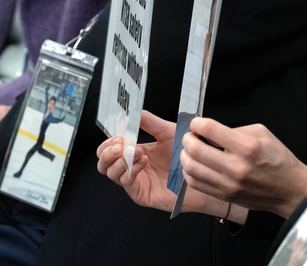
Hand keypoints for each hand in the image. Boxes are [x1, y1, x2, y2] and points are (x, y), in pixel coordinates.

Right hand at [96, 110, 226, 216]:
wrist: (202, 173)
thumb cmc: (187, 155)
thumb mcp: (169, 133)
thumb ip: (151, 123)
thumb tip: (135, 112)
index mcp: (136, 152)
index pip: (109, 148)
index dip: (109, 141)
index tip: (119, 134)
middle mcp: (132, 167)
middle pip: (103, 162)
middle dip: (107, 151)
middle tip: (120, 143)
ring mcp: (135, 181)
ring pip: (110, 173)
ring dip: (119, 159)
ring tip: (135, 151)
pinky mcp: (141, 194)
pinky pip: (126, 182)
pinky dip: (130, 169)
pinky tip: (143, 160)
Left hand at [182, 118, 306, 217]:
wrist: (289, 189)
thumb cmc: (278, 159)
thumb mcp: (262, 133)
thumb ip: (234, 130)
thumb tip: (210, 132)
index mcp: (247, 147)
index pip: (210, 130)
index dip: (197, 123)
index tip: (196, 123)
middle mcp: (236, 167)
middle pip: (196, 150)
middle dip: (187, 139)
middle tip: (189, 136)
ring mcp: (229, 184)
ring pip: (191, 169)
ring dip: (185, 156)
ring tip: (189, 150)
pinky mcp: (224, 196)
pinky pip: (196, 184)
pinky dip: (190, 172)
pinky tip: (195, 165)